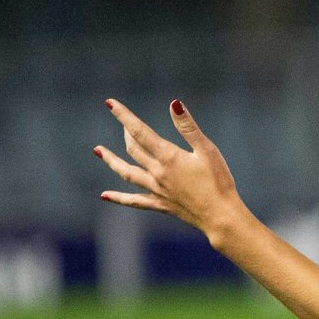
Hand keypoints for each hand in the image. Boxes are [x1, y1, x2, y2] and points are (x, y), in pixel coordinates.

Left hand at [92, 99, 248, 238]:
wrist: (220, 215)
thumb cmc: (218, 181)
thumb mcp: (207, 150)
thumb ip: (188, 127)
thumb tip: (174, 104)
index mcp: (168, 157)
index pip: (139, 131)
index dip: (124, 116)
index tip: (109, 103)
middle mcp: (157, 172)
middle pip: (133, 149)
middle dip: (126, 133)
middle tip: (124, 123)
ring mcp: (156, 190)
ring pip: (127, 172)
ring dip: (111, 160)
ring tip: (98, 151)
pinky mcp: (160, 204)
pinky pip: (134, 201)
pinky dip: (118, 198)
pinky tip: (104, 195)